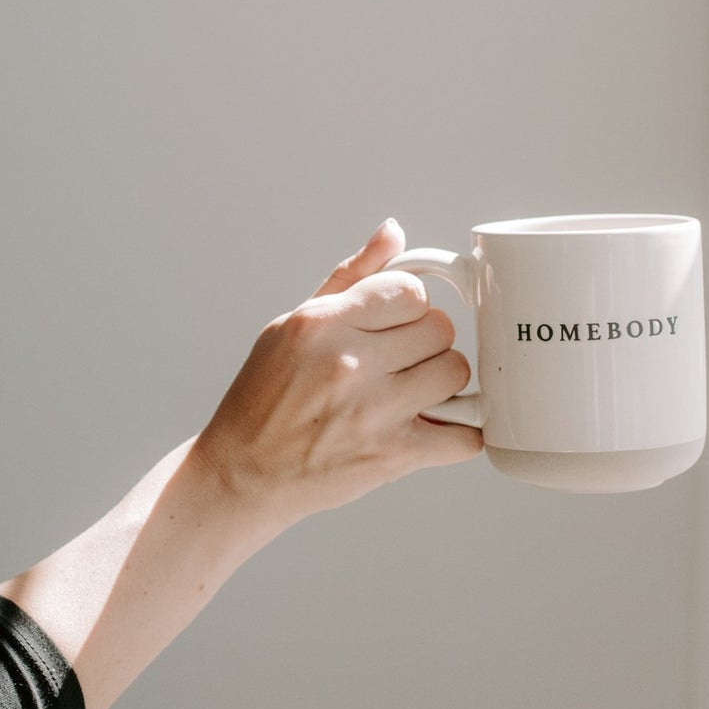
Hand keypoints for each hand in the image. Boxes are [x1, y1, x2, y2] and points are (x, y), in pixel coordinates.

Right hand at [192, 218, 483, 531]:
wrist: (244, 474)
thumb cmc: (264, 402)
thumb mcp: (291, 327)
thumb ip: (349, 280)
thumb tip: (393, 233)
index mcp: (323, 325)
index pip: (409, 291)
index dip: (410, 307)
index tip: (396, 326)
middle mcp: (349, 364)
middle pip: (440, 329)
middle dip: (426, 345)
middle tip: (401, 364)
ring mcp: (374, 412)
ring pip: (455, 373)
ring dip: (442, 384)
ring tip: (413, 395)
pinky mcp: (392, 456)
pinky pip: (464, 436)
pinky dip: (459, 434)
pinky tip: (435, 429)